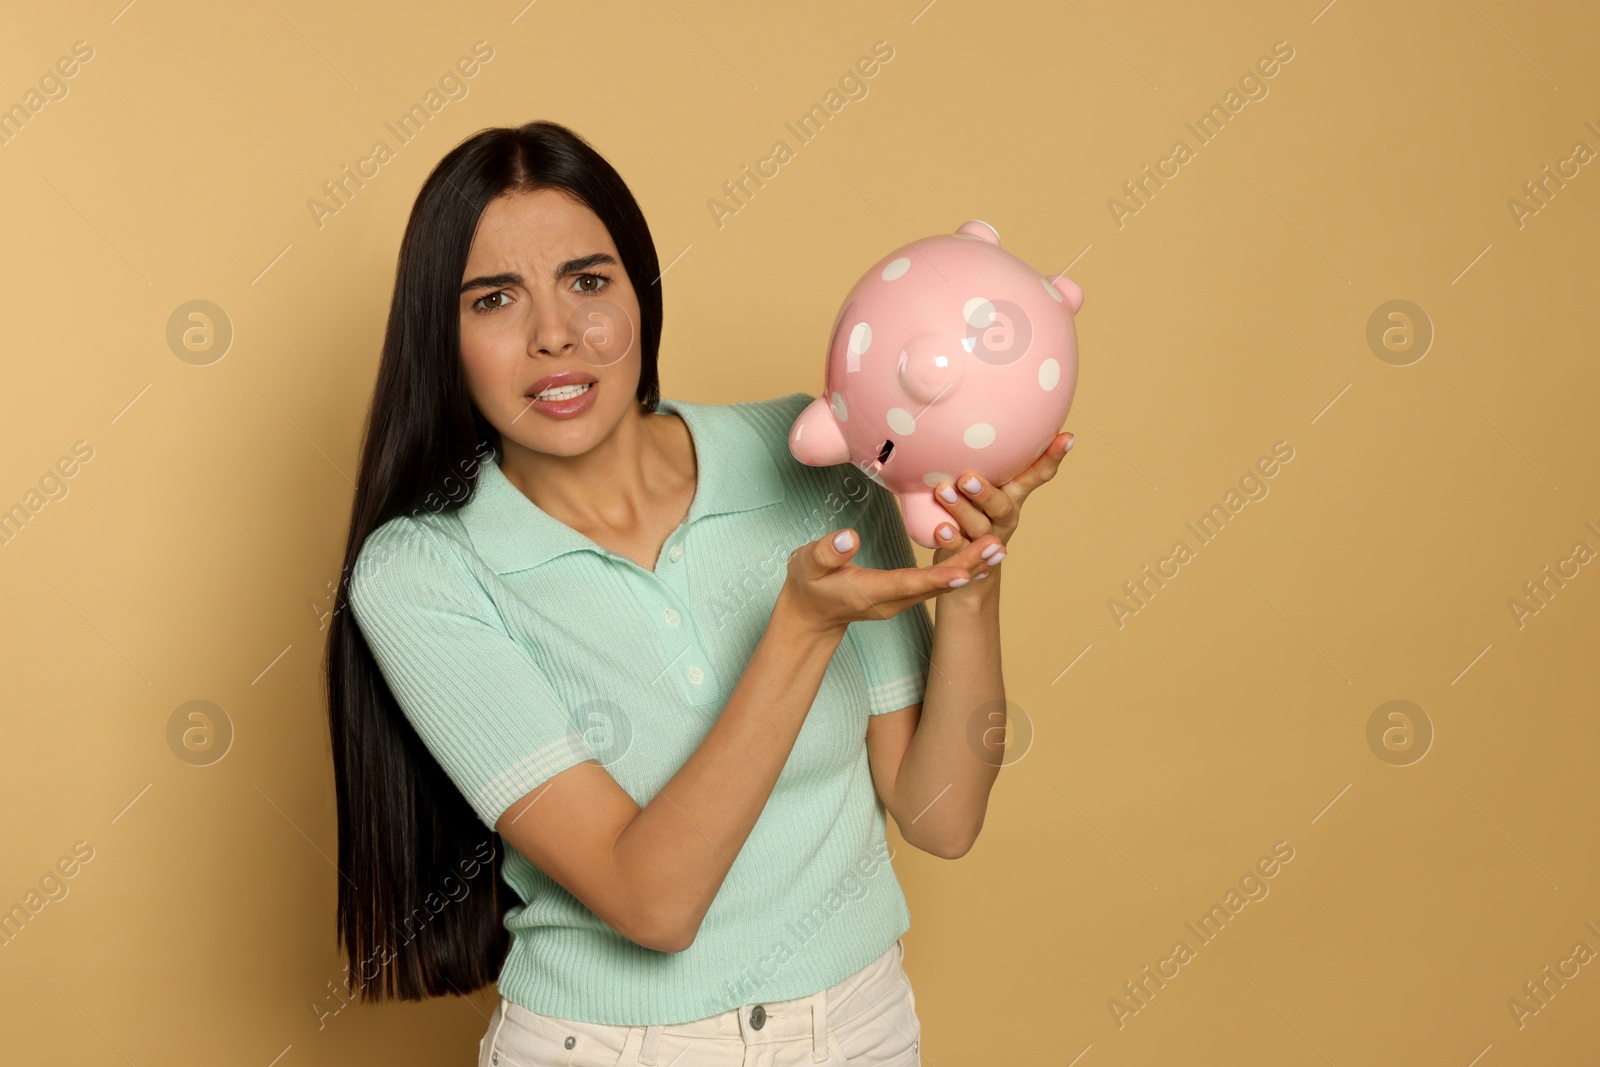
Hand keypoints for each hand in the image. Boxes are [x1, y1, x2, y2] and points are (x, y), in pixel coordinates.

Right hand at [780, 524, 1003, 637]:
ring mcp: (902, 600)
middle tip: (998, 548)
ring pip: (941, 584)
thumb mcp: (808, 564)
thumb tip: (850, 536)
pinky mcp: (906, 594)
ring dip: (970, 567)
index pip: (909, 583)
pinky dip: (960, 568)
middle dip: (967, 567)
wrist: (813, 614)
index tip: (964, 570)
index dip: (937, 577)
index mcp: (871, 592)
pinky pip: (937, 581)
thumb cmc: (809, 584)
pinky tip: (980, 555)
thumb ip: (828, 552)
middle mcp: (893, 600)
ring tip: (999, 549)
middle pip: (935, 584)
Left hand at [930, 431, 1074, 570]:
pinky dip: (950, 540)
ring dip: (962, 510)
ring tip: (944, 492)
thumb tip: (966, 410)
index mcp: (1010, 497)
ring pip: (978, 527)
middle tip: (967, 477)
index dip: (1051, 458)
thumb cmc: (970, 519)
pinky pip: (959, 550)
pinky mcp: (965, 560)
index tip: (1068, 437)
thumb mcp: (978, 490)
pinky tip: (940, 529)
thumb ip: (977, 462)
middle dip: (987, 491)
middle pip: (1003, 506)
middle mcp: (1003, 519)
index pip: (1035, 476)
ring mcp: (985, 541)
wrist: (965, 576)